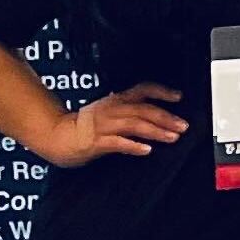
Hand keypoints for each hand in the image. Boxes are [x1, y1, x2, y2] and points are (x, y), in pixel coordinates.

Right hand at [41, 82, 185, 167]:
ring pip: (134, 124)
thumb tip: (159, 116)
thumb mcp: (110, 112)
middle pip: (143, 109)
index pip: (142, 89)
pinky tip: (147, 149)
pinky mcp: (95, 142)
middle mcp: (111, 109)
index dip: (161, 91)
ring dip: (155, 131)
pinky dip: (133, 145)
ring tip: (172, 137)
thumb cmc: (85, 125)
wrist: (56, 135)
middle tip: (183, 125)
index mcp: (116, 101)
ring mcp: (103, 125)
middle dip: (166, 117)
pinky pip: (117, 143)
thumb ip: (131, 111)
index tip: (178, 97)